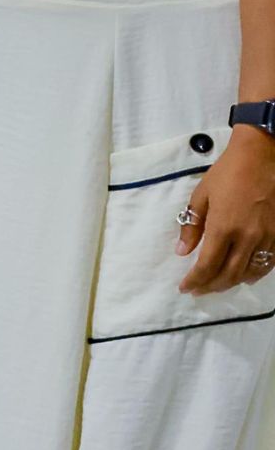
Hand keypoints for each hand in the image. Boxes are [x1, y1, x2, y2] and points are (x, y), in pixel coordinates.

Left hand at [178, 128, 274, 293]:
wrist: (261, 158)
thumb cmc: (227, 174)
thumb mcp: (201, 196)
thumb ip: (192, 225)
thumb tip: (182, 251)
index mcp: (224, 227)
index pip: (207, 265)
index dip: (195, 280)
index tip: (184, 287)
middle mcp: (247, 238)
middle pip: (228, 274)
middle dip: (211, 286)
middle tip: (198, 290)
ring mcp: (267, 238)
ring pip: (249, 272)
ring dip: (231, 283)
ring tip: (216, 285)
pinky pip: (268, 264)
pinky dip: (254, 274)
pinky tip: (244, 276)